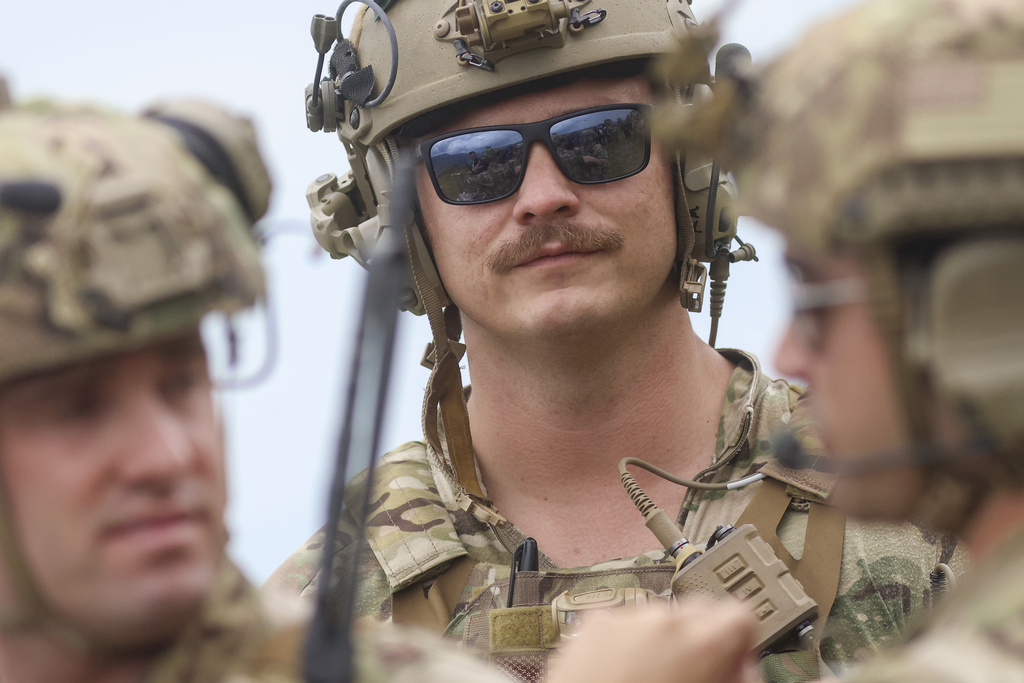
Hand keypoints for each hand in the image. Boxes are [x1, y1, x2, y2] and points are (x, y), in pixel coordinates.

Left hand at [548, 600, 756, 682]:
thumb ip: (736, 679)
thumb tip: (742, 667)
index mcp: (702, 643)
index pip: (741, 616)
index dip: (739, 642)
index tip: (731, 662)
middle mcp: (665, 619)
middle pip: (699, 612)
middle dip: (700, 640)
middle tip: (689, 675)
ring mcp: (624, 617)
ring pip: (658, 618)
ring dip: (660, 642)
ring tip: (644, 680)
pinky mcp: (591, 623)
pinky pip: (622, 623)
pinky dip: (624, 643)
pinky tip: (617, 675)